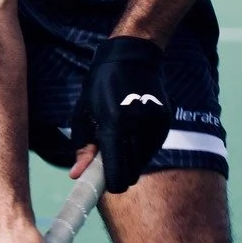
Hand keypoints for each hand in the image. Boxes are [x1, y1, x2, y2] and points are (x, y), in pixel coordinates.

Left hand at [70, 35, 167, 193]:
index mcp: (114, 125)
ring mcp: (155, 126)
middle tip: (108, 158)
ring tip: (120, 136)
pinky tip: (132, 128)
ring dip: (130, 159)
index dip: (109, 184)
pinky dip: (140, 147)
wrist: (132, 58)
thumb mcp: (84, 115)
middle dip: (119, 172)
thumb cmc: (100, 86)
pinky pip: (151, 149)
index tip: (102, 183)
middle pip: (131, 173)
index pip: (117, 173)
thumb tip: (77, 176)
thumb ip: (82, 148)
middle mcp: (138, 128)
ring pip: (142, 163)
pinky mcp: (165, 123)